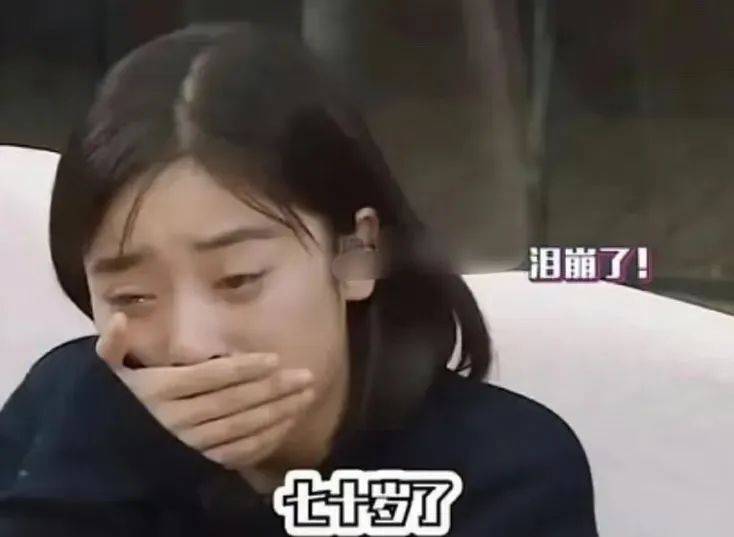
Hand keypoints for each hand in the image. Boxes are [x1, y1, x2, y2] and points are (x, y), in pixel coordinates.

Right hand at [95, 312, 314, 469]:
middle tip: (305, 376)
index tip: (274, 359)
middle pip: (232, 402)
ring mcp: (189, 444)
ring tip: (305, 396)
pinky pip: (238, 453)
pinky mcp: (199, 461)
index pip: (210, 377)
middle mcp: (175, 420)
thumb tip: (118, 318)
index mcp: (159, 390)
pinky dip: (265, 439)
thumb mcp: (108, 368)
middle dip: (272, 389)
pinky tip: (288, 422)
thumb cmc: (120, 396)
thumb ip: (113, 344)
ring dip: (276, 412)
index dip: (243, 368)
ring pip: (240, 428)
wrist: (110, 446)